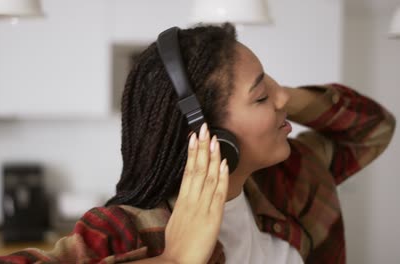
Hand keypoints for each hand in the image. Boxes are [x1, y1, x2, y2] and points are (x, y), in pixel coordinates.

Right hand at [161, 123, 228, 263]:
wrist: (178, 262)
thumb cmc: (177, 244)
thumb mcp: (177, 220)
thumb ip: (183, 205)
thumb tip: (188, 193)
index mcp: (182, 200)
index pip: (187, 171)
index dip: (192, 153)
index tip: (194, 137)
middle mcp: (191, 200)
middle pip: (196, 168)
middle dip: (201, 147)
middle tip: (203, 128)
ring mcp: (202, 207)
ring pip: (207, 176)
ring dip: (211, 156)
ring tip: (213, 139)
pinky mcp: (213, 217)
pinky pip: (218, 193)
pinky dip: (220, 177)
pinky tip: (223, 164)